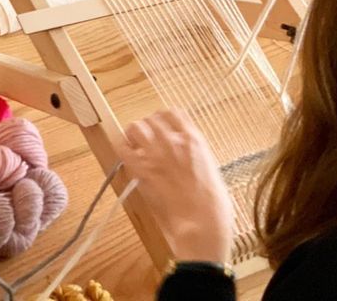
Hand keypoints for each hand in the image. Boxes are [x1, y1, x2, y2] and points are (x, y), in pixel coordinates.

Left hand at [119, 110, 233, 263]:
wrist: (202, 223)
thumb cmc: (213, 204)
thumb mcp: (212, 170)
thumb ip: (196, 157)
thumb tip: (187, 157)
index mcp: (194, 140)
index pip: (173, 113)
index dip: (164, 119)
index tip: (162, 127)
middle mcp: (174, 141)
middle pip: (153, 118)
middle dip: (149, 127)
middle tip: (147, 139)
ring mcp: (156, 154)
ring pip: (136, 127)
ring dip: (135, 134)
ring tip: (135, 144)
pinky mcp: (142, 170)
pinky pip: (123, 148)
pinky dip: (123, 147)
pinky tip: (126, 153)